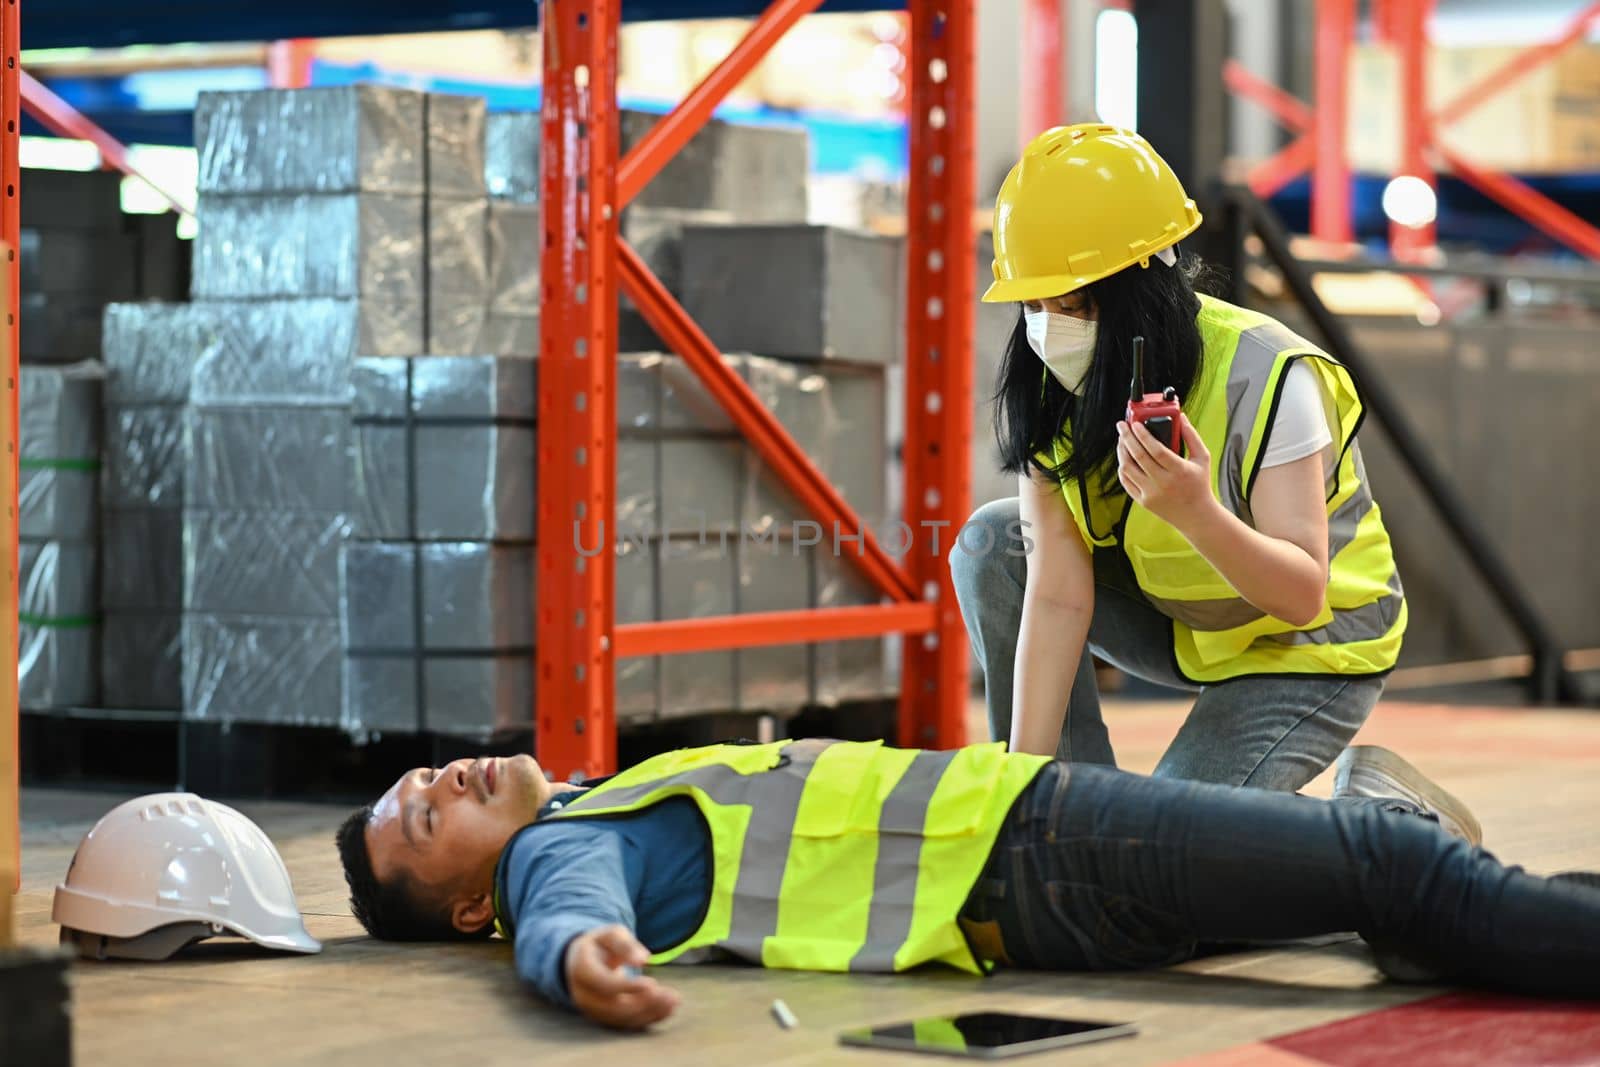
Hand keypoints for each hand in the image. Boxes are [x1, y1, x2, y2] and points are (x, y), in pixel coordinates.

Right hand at [564, 924, 680, 1029]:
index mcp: (582, 970)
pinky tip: (668, 1009)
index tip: (652, 983)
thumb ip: (625, 944)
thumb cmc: (600, 945)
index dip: (628, 986)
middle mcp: (585, 995)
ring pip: (623, 1018)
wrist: (581, 962)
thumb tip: (643, 960)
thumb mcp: (610, 934)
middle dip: (644, 1003)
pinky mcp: (605, 1018)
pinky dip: (648, 1018)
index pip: (605, 984)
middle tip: (670, 994)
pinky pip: (627, 1023)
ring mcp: (594, 1010)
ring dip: (650, 1012)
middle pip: (614, 1007)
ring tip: (674, 1000)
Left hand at [1116, 415, 1218, 533]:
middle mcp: (1163, 483)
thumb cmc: (1199, 484)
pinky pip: (1126, 482)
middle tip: (1122, 426)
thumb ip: (1191, 436)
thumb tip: (1180, 417)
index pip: (1156, 450)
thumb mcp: (1202, 458)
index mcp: (1179, 471)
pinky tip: (1124, 458)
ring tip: (1122, 440)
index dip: (1143, 436)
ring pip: (1128, 469)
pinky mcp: (1143, 502)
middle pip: (1138, 457)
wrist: (1196, 516)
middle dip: (1127, 438)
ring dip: (1122, 452)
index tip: (1135, 423)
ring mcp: (1151, 494)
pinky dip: (1123, 468)